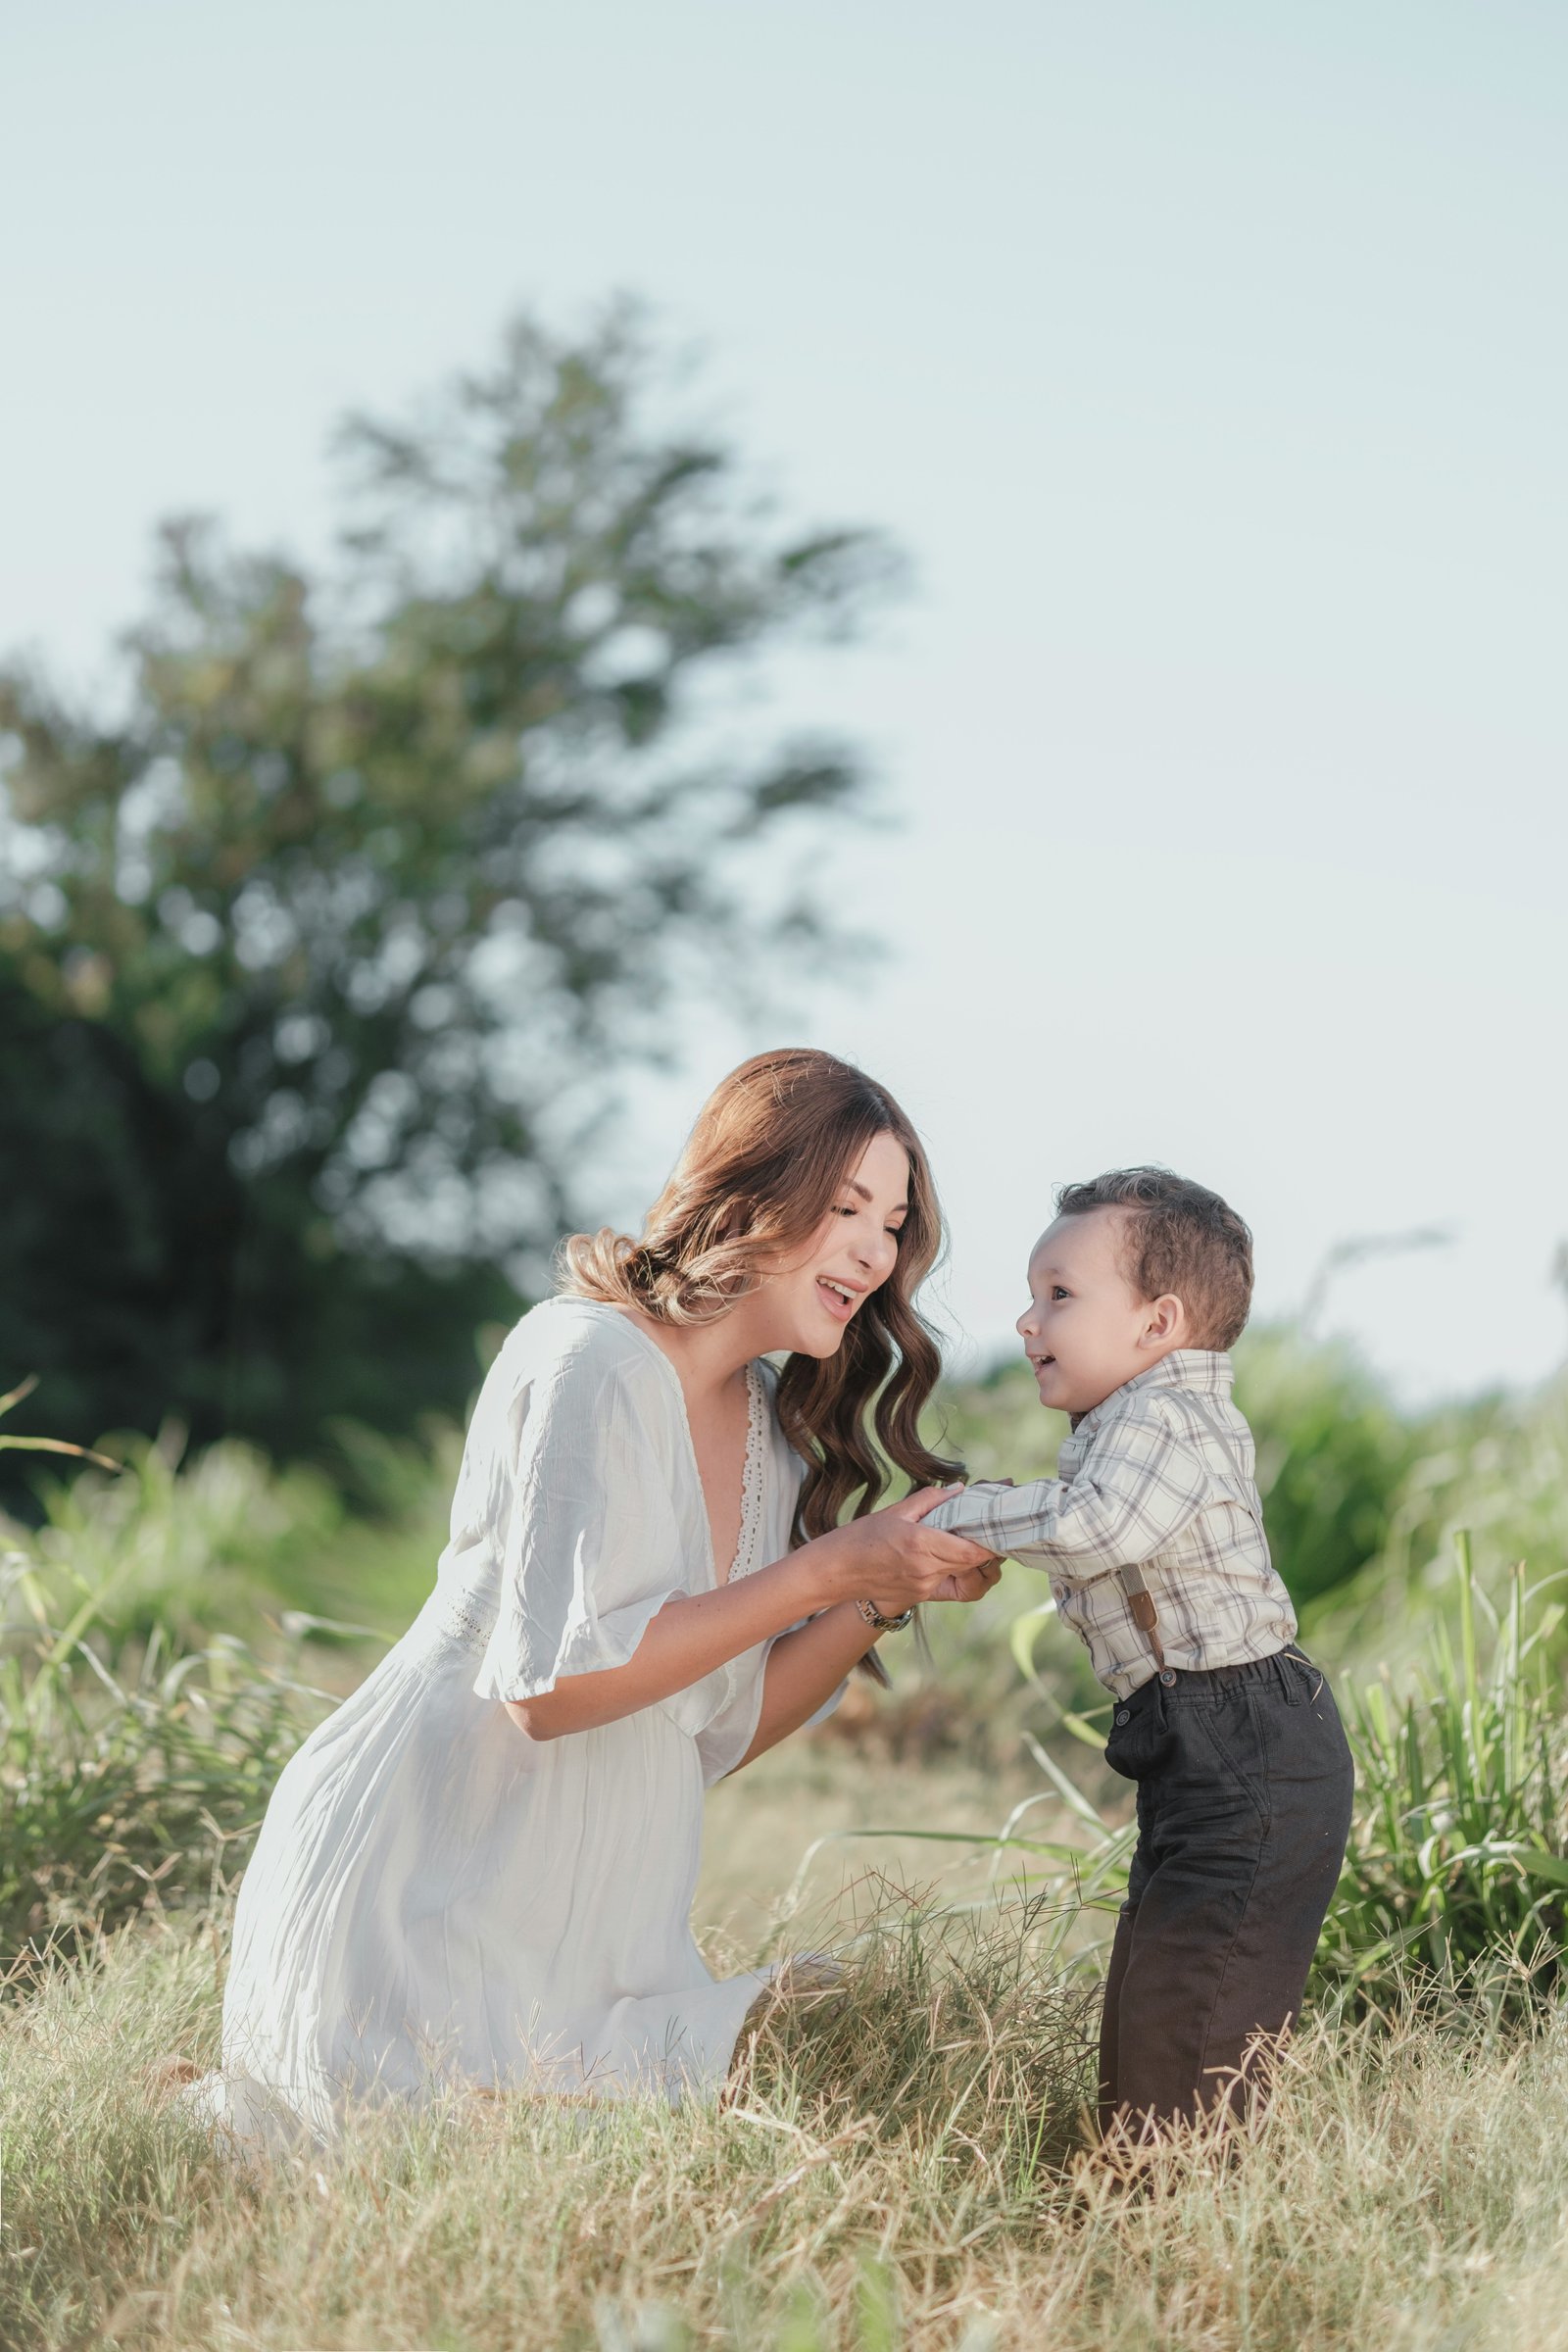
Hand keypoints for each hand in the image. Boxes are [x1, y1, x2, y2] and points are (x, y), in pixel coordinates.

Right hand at [813, 1487, 1001, 1619]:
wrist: (834, 1572)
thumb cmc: (859, 1538)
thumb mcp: (895, 1511)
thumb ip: (931, 1500)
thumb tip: (960, 1490)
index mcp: (921, 1545)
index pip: (973, 1550)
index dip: (992, 1539)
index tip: (1001, 1521)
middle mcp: (927, 1571)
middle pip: (974, 1563)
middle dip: (988, 1544)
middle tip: (995, 1523)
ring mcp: (925, 1587)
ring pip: (966, 1575)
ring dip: (976, 1559)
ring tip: (976, 1537)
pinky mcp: (921, 1596)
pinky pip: (951, 1583)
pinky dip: (960, 1569)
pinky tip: (956, 1552)